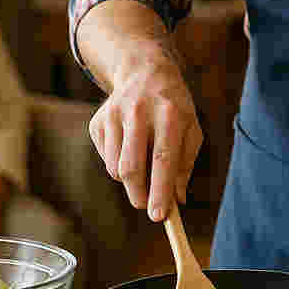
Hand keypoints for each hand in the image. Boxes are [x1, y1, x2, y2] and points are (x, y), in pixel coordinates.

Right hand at [88, 44, 203, 221]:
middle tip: (147, 207)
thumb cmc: (174, 107)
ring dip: (130, 182)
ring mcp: (114, 115)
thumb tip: (177, 200)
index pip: (163, 158)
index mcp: (169, 113)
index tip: (159, 216)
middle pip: (132, 167)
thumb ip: (185, 164)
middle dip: (139, 195)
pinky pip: (106, 159)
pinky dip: (118, 166)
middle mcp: (139, 112)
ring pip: (116, 168)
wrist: (144, 73)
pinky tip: (130, 150)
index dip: (160, 190)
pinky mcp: (98, 121)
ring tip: (144, 170)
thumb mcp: (191, 128)